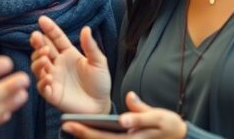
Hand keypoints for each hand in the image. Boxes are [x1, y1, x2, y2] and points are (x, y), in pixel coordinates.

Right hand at [29, 15, 110, 113]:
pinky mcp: (52, 93)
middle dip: (37, 42)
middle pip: (42, 50)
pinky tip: (48, 76)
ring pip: (38, 66)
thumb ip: (90, 46)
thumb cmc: (100, 83)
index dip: (49, 29)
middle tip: (36, 37)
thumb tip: (86, 28)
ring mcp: (53, 78)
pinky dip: (42, 80)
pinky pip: (41, 86)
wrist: (101, 105)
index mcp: (68, 54)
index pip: (56, 38)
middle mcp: (58, 64)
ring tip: (45, 57)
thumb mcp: (99, 62)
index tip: (41, 20)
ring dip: (38, 60)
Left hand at [61, 92, 186, 138]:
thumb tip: (128, 98)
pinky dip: (98, 137)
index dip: (85, 131)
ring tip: (72, 127)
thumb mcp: (158, 116)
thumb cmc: (169, 126)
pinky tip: (86, 131)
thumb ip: (141, 111)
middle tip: (64, 124)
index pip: (103, 137)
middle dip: (81, 134)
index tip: (69, 123)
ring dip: (87, 137)